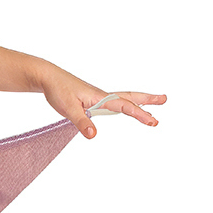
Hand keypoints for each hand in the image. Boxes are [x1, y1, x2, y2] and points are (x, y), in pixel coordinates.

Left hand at [38, 67, 165, 138]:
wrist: (48, 77)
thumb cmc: (58, 90)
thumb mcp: (67, 109)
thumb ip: (81, 122)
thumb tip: (94, 135)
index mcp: (100, 97)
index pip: (125, 106)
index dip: (140, 114)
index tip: (154, 121)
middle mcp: (102, 95)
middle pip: (130, 96)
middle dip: (148, 99)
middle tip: (165, 99)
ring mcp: (98, 96)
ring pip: (123, 98)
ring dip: (139, 100)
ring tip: (153, 103)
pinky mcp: (92, 98)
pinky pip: (113, 101)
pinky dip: (124, 103)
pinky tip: (124, 107)